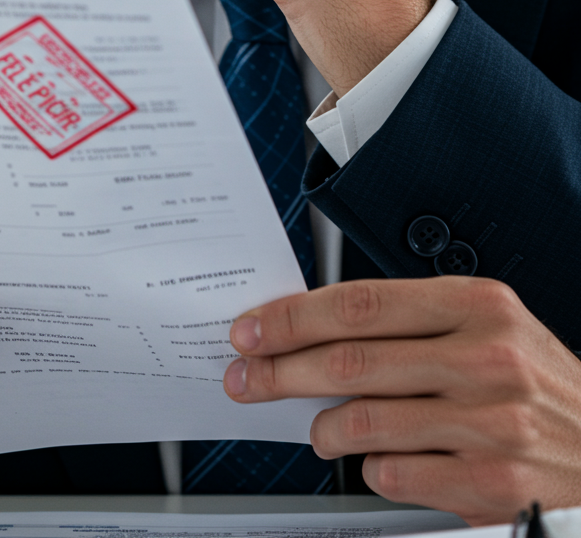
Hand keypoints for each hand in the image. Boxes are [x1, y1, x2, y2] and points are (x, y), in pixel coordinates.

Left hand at [224, 276, 580, 523]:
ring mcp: (489, 424)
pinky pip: (393, 474)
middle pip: (350, 361)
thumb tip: (318, 331)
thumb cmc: (538, 387)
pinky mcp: (488, 484)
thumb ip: (415, 324)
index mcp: (480, 305)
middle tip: (247, 376)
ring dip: (323, 428)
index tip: (255, 327)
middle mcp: (486, 358)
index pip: (361, 303)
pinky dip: (372, 469)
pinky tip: (382, 459)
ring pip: (363, 422)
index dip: (294, 316)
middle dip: (281, 370)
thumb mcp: (492, 329)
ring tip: (320, 428)